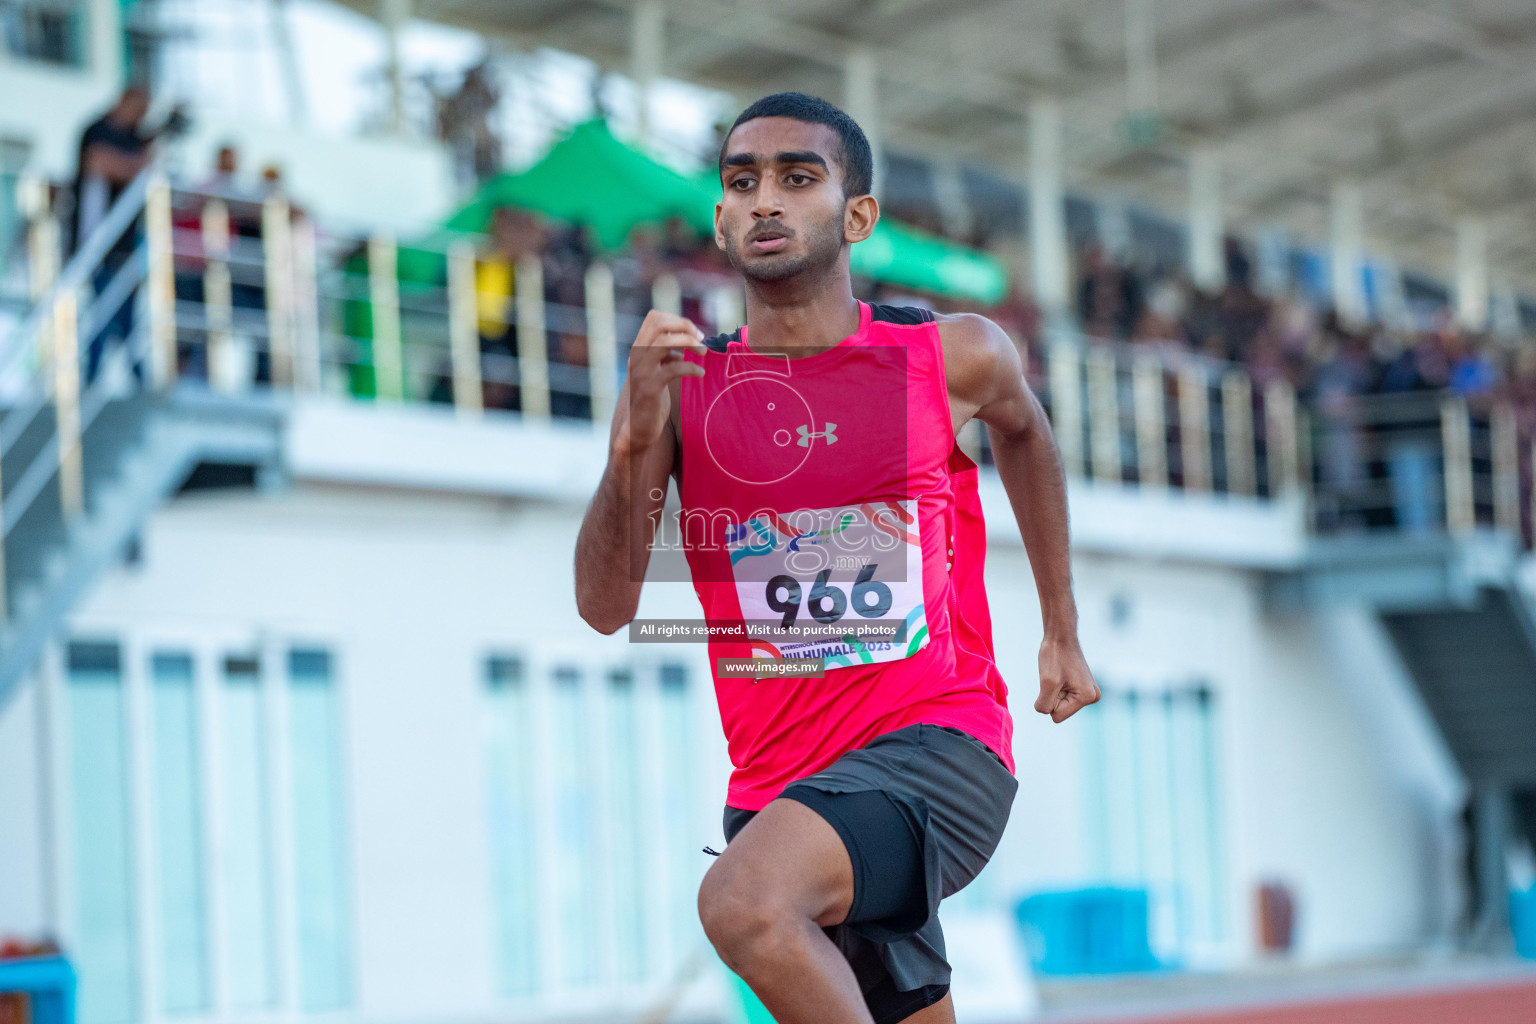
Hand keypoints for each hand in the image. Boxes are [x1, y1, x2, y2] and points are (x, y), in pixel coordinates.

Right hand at [611, 310, 705, 456]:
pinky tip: (700, 373)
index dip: (678, 320)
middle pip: (658, 324)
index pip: (654, 318)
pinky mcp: (650, 388)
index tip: (694, 332)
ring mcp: (641, 371)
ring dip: (689, 343)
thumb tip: (685, 344)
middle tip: (701, 339)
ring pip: (664, 341)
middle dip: (684, 327)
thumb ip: (665, 355)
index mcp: (638, 349)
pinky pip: (673, 368)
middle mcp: (636, 356)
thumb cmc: (652, 398)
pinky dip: (691, 368)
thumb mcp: (657, 370)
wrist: (638, 427)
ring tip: (703, 352)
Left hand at [1034, 636, 1098, 722]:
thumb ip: (1045, 704)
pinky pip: (1061, 697)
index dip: (1049, 699)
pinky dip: (1056, 687)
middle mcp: (1092, 697)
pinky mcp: (1082, 687)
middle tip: (1056, 676)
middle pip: (1059, 711)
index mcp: (1088, 697)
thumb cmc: (1055, 656)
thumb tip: (1045, 711)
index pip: (1056, 716)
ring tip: (1059, 674)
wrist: (1060, 637)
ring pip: (1059, 704)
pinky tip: (1061, 674)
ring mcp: (1088, 692)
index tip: (1055, 681)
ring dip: (1053, 691)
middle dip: (1052, 695)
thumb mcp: (1047, 683)